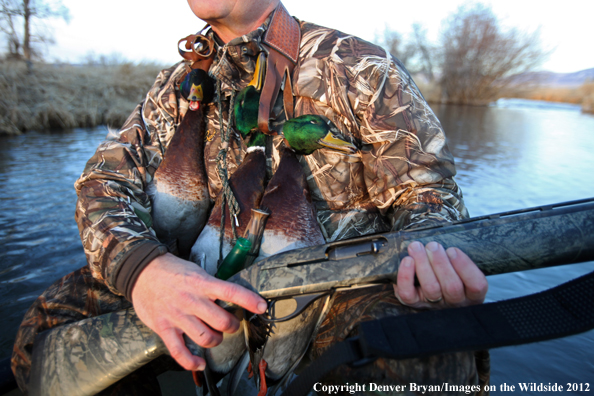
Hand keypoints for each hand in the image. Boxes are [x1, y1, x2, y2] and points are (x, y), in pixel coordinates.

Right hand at [131, 253, 266, 370]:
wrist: (141, 271)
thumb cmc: (171, 271)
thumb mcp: (196, 271)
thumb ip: (211, 286)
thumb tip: (230, 296)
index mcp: (202, 283)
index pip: (231, 292)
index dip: (249, 300)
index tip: (262, 306)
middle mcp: (192, 300)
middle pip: (222, 321)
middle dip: (231, 326)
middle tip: (230, 324)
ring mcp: (178, 316)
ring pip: (205, 338)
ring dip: (215, 341)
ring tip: (215, 336)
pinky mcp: (164, 328)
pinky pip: (179, 351)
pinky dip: (191, 362)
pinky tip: (200, 364)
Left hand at [393, 241, 487, 308]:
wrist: (433, 292)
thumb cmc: (451, 272)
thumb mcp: (463, 268)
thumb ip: (459, 257)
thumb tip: (447, 240)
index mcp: (472, 294)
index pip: (477, 285)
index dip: (465, 267)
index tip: (453, 250)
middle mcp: (456, 301)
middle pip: (452, 287)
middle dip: (440, 262)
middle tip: (433, 245)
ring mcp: (435, 304)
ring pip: (431, 289)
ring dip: (423, 264)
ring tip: (417, 247)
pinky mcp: (415, 303)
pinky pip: (409, 294)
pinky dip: (406, 277)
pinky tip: (407, 260)